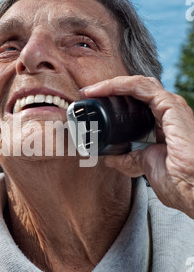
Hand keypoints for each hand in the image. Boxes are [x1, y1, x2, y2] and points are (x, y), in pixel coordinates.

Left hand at [81, 75, 193, 218]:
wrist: (191, 188)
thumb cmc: (178, 180)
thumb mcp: (145, 165)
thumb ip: (128, 159)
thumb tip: (109, 158)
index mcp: (164, 122)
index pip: (138, 99)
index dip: (114, 97)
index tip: (91, 102)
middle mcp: (169, 111)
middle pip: (137, 89)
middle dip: (111, 88)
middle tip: (88, 94)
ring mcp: (171, 106)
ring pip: (137, 83)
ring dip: (111, 84)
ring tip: (90, 91)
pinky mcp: (170, 105)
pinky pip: (140, 86)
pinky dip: (118, 85)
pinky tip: (102, 90)